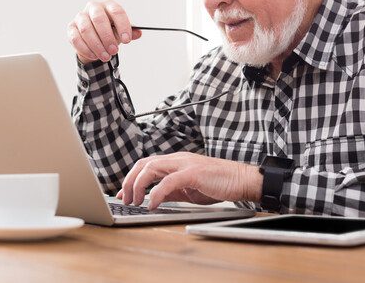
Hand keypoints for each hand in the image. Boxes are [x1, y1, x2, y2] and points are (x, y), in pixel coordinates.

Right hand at [67, 0, 141, 63]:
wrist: (94, 38)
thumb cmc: (110, 32)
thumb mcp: (121, 32)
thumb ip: (130, 33)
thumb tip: (138, 33)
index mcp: (108, 5)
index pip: (117, 12)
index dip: (123, 26)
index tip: (127, 41)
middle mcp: (93, 7)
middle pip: (99, 19)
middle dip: (107, 37)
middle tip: (114, 51)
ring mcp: (80, 16)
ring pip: (86, 29)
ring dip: (97, 45)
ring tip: (105, 56)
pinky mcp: (71, 27)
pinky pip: (76, 38)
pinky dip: (86, 49)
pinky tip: (94, 56)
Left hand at [116, 152, 262, 210]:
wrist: (241, 180)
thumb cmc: (218, 184)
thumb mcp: (189, 190)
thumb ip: (171, 191)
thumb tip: (153, 198)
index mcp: (175, 162)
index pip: (146, 165)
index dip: (131, 179)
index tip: (123, 194)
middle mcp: (177, 159)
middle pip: (143, 164)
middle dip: (130, 181)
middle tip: (126, 199)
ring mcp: (184, 164)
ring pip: (151, 168)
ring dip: (138, 185)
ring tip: (135, 202)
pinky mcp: (192, 173)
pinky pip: (168, 182)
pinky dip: (156, 193)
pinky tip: (152, 204)